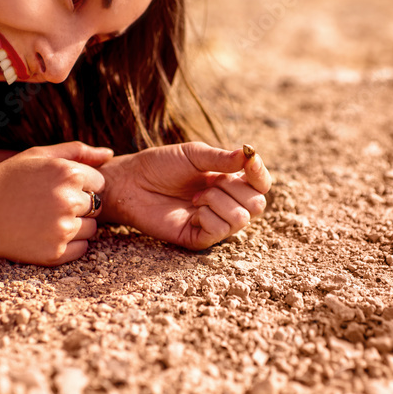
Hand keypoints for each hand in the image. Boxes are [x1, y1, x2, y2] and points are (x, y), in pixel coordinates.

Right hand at [0, 141, 112, 264]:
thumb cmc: (5, 181)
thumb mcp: (37, 156)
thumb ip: (77, 151)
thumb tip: (111, 154)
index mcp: (68, 173)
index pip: (99, 182)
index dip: (80, 185)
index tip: (56, 187)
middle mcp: (69, 200)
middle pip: (97, 205)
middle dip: (79, 205)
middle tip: (48, 204)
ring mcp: (63, 229)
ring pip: (92, 228)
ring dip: (76, 225)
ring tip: (44, 219)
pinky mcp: (56, 253)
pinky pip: (82, 248)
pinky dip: (69, 244)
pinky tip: (44, 235)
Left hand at [100, 142, 270, 249]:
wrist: (131, 183)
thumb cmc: (161, 165)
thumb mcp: (194, 155)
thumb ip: (222, 158)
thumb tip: (250, 154)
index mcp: (229, 181)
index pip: (261, 184)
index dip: (261, 174)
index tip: (249, 161)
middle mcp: (226, 204)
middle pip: (258, 204)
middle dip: (235, 189)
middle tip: (209, 182)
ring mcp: (214, 223)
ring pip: (241, 219)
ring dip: (218, 202)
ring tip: (196, 197)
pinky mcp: (199, 239)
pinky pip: (220, 231)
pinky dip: (208, 216)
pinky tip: (192, 211)